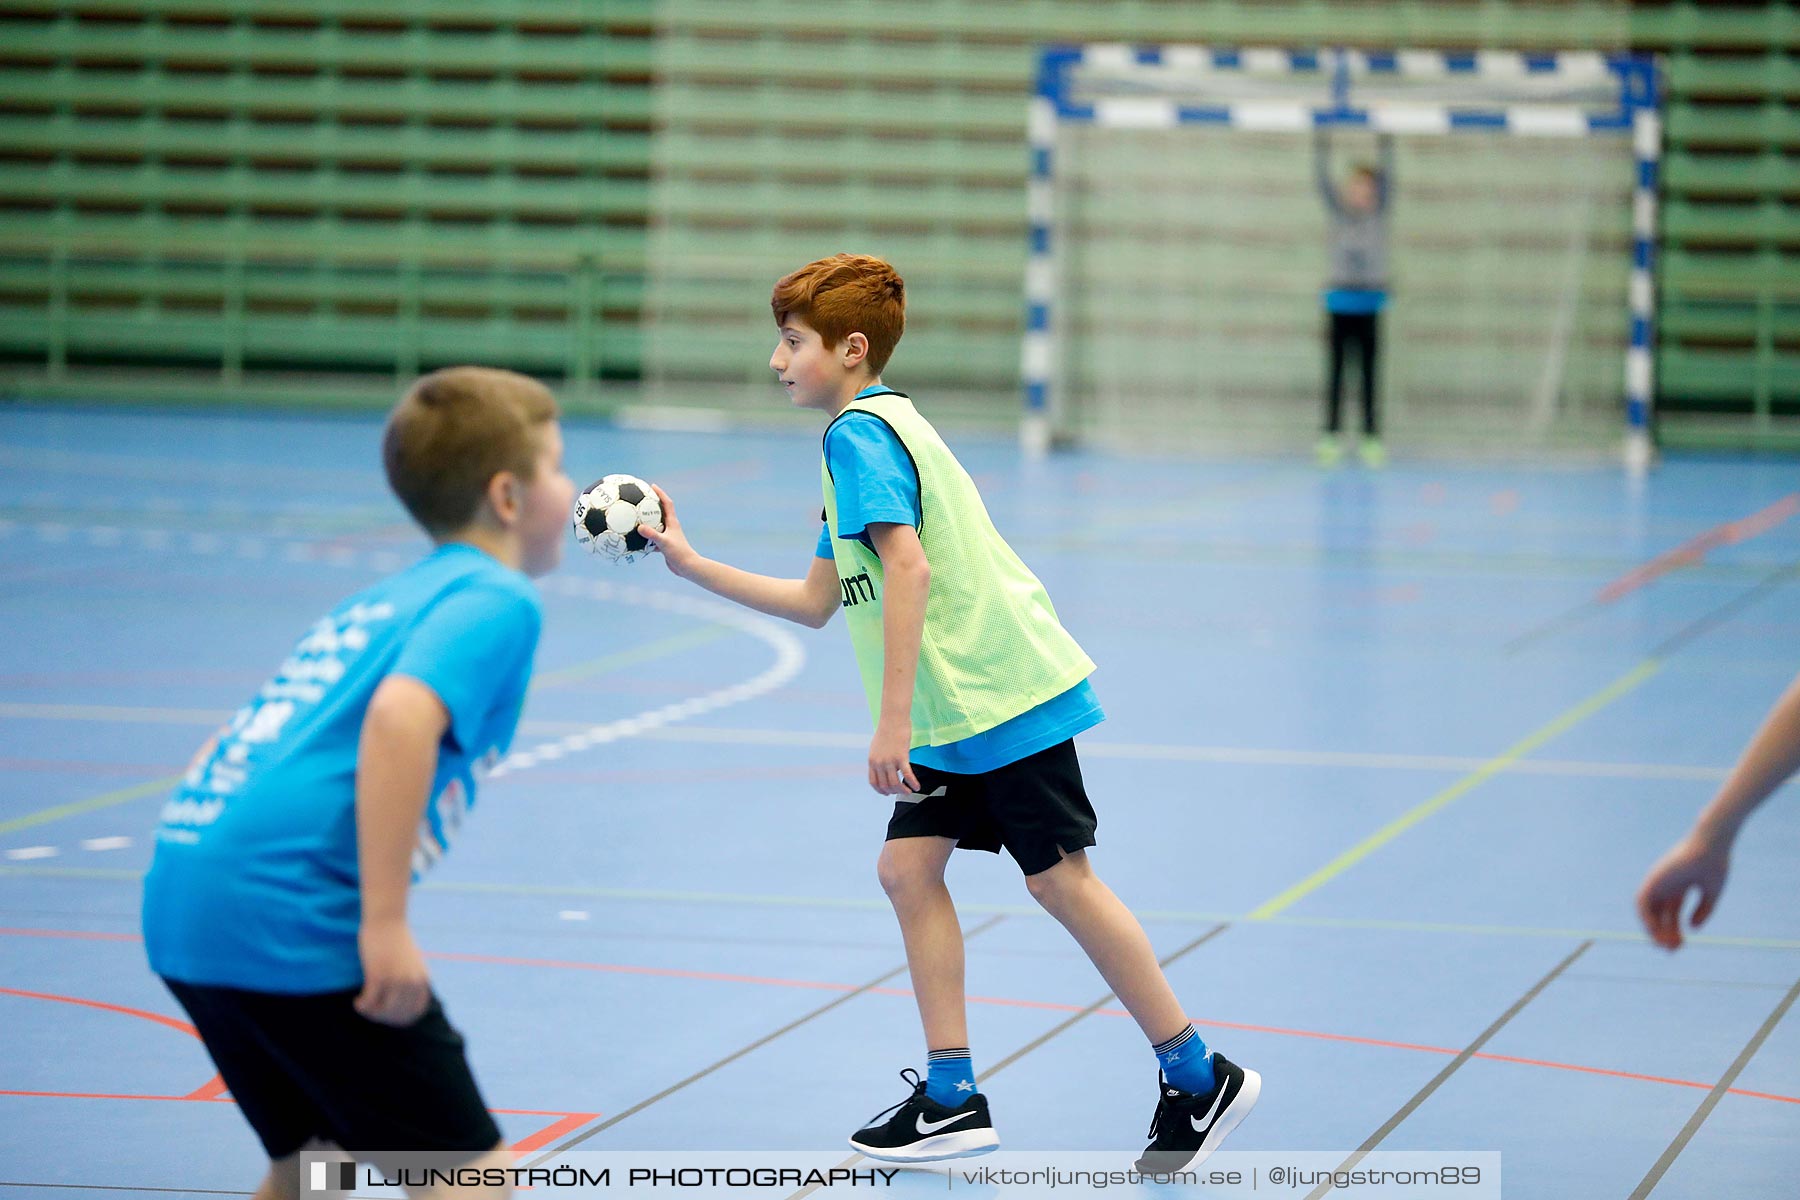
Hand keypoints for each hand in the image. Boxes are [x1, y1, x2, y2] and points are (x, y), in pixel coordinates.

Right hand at [355, 919, 431, 1025]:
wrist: (387, 920)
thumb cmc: (396, 940)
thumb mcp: (412, 964)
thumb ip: (412, 982)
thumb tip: (400, 1005)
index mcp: (423, 980)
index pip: (415, 1012)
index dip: (400, 1019)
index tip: (386, 1017)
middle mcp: (412, 982)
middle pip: (398, 1014)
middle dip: (382, 1018)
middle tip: (371, 1011)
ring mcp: (396, 980)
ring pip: (383, 1011)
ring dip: (371, 1013)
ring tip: (364, 1005)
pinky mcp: (378, 975)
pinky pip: (369, 1002)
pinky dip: (362, 1005)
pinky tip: (357, 1001)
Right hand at [637, 483, 695, 575]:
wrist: (686, 567)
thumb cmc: (678, 553)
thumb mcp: (664, 542)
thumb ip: (652, 534)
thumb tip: (639, 527)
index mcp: (672, 522)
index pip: (667, 503)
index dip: (660, 493)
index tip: (652, 486)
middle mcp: (670, 527)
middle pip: (661, 511)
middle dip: (652, 504)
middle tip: (641, 498)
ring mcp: (667, 535)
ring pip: (655, 525)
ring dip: (647, 521)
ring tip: (635, 517)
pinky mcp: (664, 545)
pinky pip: (652, 538)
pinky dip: (644, 537)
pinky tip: (634, 538)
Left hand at [868, 720, 918, 795]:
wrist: (893, 718)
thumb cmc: (887, 730)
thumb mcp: (877, 747)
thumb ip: (878, 759)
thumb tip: (883, 769)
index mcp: (872, 761)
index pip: (874, 782)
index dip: (881, 790)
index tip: (887, 793)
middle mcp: (879, 763)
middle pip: (885, 785)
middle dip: (893, 791)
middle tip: (901, 791)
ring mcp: (890, 760)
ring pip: (895, 783)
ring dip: (903, 790)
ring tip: (909, 791)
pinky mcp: (901, 757)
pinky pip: (907, 775)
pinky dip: (912, 783)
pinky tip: (917, 787)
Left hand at [1636, 829, 1730, 950]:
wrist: (1711, 846)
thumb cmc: (1715, 865)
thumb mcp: (1711, 892)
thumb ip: (1703, 911)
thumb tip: (1692, 928)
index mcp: (1680, 887)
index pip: (1672, 914)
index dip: (1675, 931)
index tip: (1680, 946)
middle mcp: (1666, 886)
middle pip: (1660, 915)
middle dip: (1664, 934)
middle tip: (1671, 951)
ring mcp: (1658, 882)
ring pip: (1649, 910)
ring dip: (1653, 929)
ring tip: (1662, 945)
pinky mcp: (1653, 880)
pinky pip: (1642, 902)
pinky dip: (1645, 917)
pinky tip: (1654, 931)